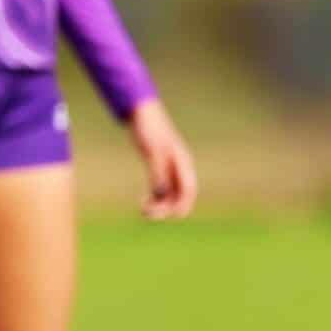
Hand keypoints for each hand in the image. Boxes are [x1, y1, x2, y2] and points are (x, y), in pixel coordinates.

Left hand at [127, 99, 196, 218]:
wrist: (140, 114)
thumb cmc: (149, 129)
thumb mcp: (153, 152)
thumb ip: (158, 174)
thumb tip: (161, 195)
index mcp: (182, 163)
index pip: (189, 189)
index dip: (184, 204)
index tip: (173, 215)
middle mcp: (179, 168)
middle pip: (179, 196)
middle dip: (166, 208)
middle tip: (147, 212)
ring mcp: (169, 169)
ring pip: (169, 195)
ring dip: (159, 205)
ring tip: (142, 208)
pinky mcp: (158, 168)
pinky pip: (160, 189)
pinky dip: (153, 198)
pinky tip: (143, 201)